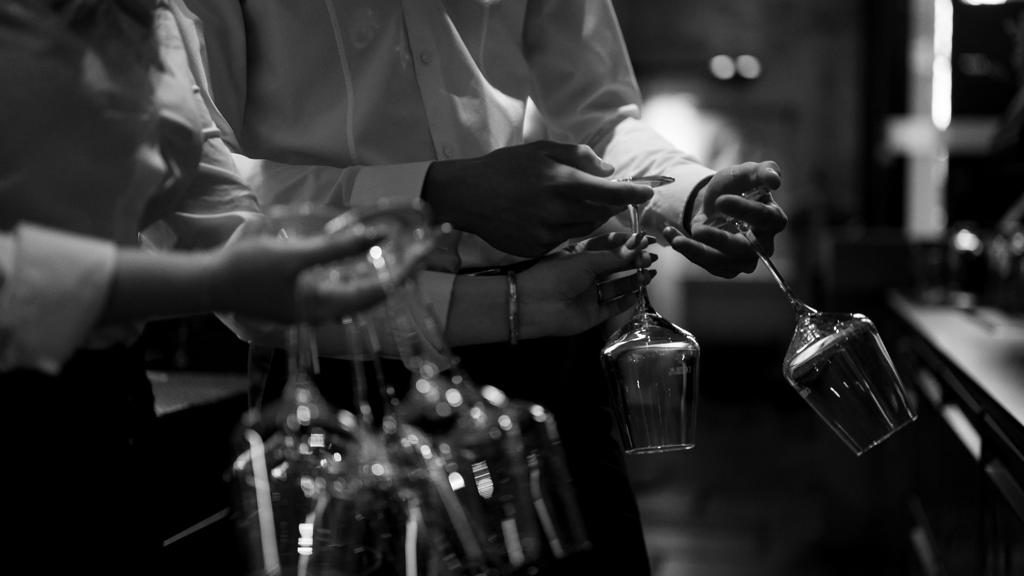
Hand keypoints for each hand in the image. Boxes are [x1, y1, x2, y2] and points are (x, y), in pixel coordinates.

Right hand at [207, 227, 426, 323]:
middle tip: (424, 250)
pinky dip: (360, 274)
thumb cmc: (248, 270)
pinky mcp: (304, 298)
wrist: (208, 283)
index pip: (378, 292)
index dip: (404, 272)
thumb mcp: (295, 255)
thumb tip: (379, 237)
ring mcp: (314, 307)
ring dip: (383, 273)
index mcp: (325, 308)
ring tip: (406, 255)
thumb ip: (337, 248)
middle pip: (374, 293)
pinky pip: (343, 288)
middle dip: (400, 271)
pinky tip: (369, 261)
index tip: (425, 253)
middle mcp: (324, 313)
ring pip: (360, 292)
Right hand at [424, 140, 653, 257]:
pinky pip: (564, 241)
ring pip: (585, 230)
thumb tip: (609, 170)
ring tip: (576, 203)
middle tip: (611, 196)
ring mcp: (547, 233)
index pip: (612, 193)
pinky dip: (567, 230)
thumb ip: (580, 156)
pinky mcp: (536, 248)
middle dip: (612, 205)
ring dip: (591, 218)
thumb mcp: (542, 149)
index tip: (648, 193)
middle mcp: (558, 211)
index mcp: (562, 183)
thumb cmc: (505, 167)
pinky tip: (551, 217)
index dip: (634, 194)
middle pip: (602, 215)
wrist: (466, 195)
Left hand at [517, 232, 655, 338]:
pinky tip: (638, 293)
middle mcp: (587, 274)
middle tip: (650, 259)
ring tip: (648, 274)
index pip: (609, 245)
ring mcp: (590, 294)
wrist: (534, 305)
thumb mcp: (586, 260)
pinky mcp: (592, 314)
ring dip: (634, 280)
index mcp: (581, 255)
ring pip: (617, 286)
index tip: (646, 240)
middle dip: (634, 261)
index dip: (628, 243)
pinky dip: (626, 300)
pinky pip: (613, 306)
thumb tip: (638, 245)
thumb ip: (614, 256)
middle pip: (616, 266)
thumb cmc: (554, 275)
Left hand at [664, 161, 787, 277]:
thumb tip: (775, 180)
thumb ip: (763, 171)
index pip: (764, 218)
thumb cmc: (736, 186)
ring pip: (722, 262)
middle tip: (698, 229)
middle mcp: (763, 244)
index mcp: (774, 219)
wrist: (714, 201)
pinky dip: (686, 251)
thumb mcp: (745, 173)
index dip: (744, 210)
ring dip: (697, 252)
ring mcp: (743, 259)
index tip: (721, 200)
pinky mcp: (724, 267)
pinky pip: (705, 264)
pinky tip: (671, 235)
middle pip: (744, 249)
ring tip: (676, 240)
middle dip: (719, 240)